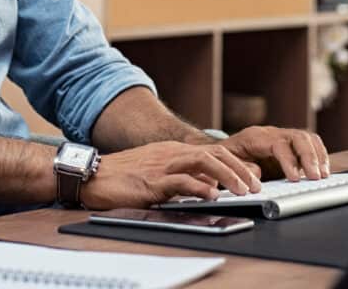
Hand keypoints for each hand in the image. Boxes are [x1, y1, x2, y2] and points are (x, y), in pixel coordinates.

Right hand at [79, 141, 261, 209]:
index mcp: (172, 151)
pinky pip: (181, 181)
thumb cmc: (121, 176)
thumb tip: (207, 187)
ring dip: (228, 176)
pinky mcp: (152, 182)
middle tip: (255, 185)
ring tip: (243, 190)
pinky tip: (212, 196)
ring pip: (204, 163)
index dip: (235, 163)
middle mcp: (170, 154)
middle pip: (214, 153)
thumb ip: (181, 178)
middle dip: (239, 169)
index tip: (250, 177)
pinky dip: (200, 187)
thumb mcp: (155, 173)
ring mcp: (162, 166)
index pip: (212, 151)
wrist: (92, 175)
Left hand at [217, 126, 330, 180]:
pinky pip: (309, 143)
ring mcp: (282, 136)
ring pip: (306, 138)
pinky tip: (322, 169)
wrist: (222, 151)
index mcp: (255, 137)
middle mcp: (271, 133)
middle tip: (316, 177)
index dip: (289, 160)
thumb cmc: (226, 158)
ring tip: (323, 175)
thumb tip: (259, 173)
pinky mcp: (290, 144)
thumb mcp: (228, 165)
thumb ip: (243, 169)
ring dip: (318, 156)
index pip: (278, 144)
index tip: (295, 178)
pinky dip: (319, 155)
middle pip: (297, 137)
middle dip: (309, 157)